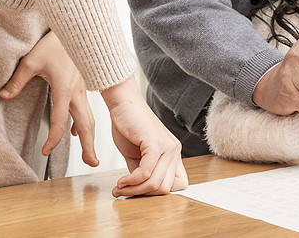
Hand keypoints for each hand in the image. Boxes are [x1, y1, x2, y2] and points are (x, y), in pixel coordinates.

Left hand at [0, 30, 97, 166]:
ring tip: (90, 154)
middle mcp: (79, 92)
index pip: (60, 121)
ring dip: (89, 136)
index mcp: (66, 89)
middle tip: (92, 163)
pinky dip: (83, 122)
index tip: (44, 150)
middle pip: (86, 124)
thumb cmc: (54, 43)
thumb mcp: (31, 61)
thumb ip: (18, 81)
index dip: (53, 139)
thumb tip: (4, 95)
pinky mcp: (83, 85)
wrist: (75, 29)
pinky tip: (75, 130)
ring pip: (90, 117)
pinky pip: (86, 108)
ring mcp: (83, 88)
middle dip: (89, 144)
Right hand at [101, 77, 187, 196]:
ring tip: (119, 187)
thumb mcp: (136, 156)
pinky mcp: (156, 143)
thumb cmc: (128, 127)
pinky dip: (131, 181)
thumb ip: (141, 173)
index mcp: (173, 154)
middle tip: (123, 191)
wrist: (123, 105)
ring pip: (155, 183)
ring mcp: (168, 146)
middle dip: (142, 194)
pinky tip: (120, 181)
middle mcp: (175, 150)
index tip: (138, 191)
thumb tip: (138, 191)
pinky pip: (146, 172)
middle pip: (165, 188)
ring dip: (134, 190)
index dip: (159, 193)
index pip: (179, 184)